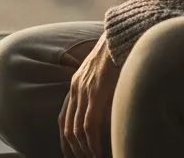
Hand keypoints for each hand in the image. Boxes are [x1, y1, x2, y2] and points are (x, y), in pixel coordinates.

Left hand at [59, 34, 120, 157]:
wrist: (120, 37)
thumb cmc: (116, 55)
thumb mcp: (101, 74)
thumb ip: (98, 91)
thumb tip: (103, 112)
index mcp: (75, 84)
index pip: (63, 119)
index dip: (65, 140)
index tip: (70, 155)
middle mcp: (75, 88)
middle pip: (67, 128)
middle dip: (73, 150)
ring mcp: (84, 91)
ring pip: (76, 130)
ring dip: (84, 150)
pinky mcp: (95, 93)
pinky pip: (89, 126)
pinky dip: (92, 143)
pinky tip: (97, 153)